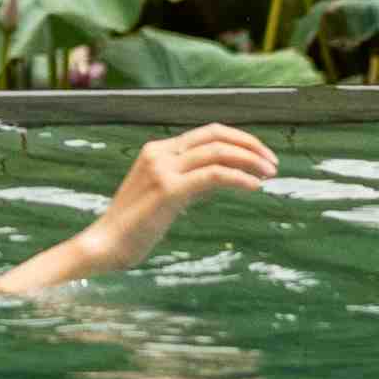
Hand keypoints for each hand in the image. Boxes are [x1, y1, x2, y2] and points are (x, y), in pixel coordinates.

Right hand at [26, 125, 281, 282]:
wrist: (105, 246)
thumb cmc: (135, 227)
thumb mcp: (165, 196)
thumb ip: (190, 182)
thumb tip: (223, 177)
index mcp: (157, 150)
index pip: (208, 132)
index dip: (239, 139)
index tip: (261, 155)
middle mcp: (160, 153)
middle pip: (216, 136)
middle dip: (250, 146)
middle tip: (273, 164)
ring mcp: (163, 170)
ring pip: (217, 153)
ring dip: (250, 161)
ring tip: (270, 175)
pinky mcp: (168, 190)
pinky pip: (213, 176)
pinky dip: (238, 178)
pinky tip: (254, 187)